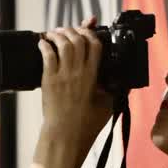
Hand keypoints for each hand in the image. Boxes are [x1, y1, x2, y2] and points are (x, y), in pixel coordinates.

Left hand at [36, 16, 113, 161]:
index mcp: (94, 77)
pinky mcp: (49, 81)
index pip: (96, 46)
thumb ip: (115, 91)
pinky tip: (42, 43)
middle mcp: (79, 73)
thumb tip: (125, 82)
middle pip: (78, 40)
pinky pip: (47, 56)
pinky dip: (44, 45)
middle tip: (68, 30)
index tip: (87, 30)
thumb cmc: (86, 125)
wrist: (66, 136)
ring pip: (63, 44)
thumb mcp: (108, 107)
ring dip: (58, 34)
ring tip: (55, 33)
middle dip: (73, 30)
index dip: (91, 33)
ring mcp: (63, 76)